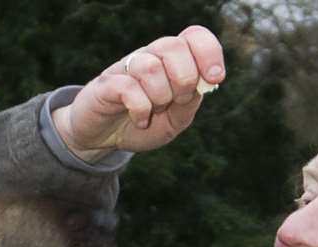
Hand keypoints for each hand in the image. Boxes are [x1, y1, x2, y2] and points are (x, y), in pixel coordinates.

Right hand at [52, 26, 225, 158]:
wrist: (102, 139)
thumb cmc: (141, 125)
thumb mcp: (174, 122)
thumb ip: (189, 103)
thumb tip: (202, 85)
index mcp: (171, 61)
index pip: (194, 36)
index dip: (209, 52)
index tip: (215, 78)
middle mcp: (149, 57)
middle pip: (173, 46)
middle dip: (184, 79)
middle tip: (176, 101)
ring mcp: (126, 69)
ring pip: (151, 67)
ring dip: (160, 96)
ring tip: (154, 112)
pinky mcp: (107, 85)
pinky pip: (129, 88)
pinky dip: (140, 109)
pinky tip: (140, 119)